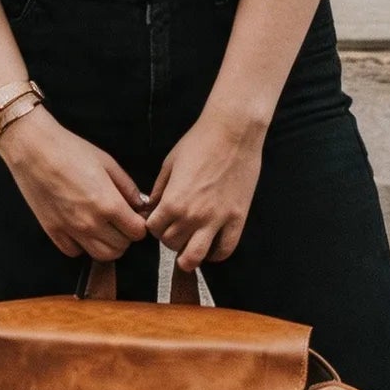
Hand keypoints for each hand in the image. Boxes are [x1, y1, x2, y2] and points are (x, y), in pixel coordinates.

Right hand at [0, 105, 151, 261]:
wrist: (33, 149)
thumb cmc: (70, 150)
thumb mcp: (107, 162)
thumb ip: (127, 187)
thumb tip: (140, 204)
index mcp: (108, 203)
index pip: (137, 232)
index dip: (139, 224)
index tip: (134, 216)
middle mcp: (91, 222)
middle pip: (121, 247)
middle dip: (126, 236)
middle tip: (120, 222)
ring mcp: (70, 230)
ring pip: (101, 256)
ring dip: (108, 245)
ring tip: (104, 229)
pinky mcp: (52, 231)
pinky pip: (74, 252)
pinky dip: (82, 246)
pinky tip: (82, 230)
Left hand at [144, 107, 266, 272]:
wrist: (233, 132)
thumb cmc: (199, 142)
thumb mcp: (169, 164)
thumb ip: (160, 190)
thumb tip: (152, 209)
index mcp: (173, 201)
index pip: (153, 230)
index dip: (154, 225)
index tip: (160, 219)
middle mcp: (193, 215)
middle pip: (171, 245)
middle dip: (169, 238)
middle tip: (175, 228)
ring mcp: (217, 219)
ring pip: (195, 257)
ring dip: (188, 256)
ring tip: (190, 246)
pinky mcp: (237, 218)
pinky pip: (225, 250)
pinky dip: (216, 254)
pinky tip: (211, 246)